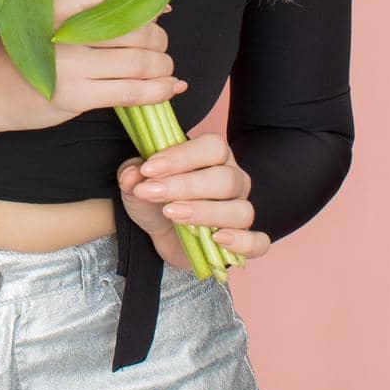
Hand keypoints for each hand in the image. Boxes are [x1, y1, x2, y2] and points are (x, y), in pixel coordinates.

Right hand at [0, 0, 188, 135]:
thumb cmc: (22, 50)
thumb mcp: (47, 14)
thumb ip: (87, 4)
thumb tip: (151, 3)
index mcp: (56, 0)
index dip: (146, 1)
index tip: (161, 10)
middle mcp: (63, 29)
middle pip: (135, 27)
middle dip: (159, 37)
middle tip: (161, 44)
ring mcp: (70, 64)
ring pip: (139, 61)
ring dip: (163, 64)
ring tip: (165, 67)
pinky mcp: (76, 95)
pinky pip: (131, 92)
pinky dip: (158, 90)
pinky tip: (171, 88)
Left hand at [117, 132, 271, 269]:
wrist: (159, 233)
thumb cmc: (155, 199)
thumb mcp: (136, 185)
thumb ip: (132, 174)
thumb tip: (132, 174)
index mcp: (214, 156)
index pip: (212, 147)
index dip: (181, 157)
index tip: (148, 169)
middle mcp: (234, 180)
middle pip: (226, 179)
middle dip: (186, 186)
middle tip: (153, 193)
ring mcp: (240, 209)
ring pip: (240, 211)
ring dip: (204, 213)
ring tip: (171, 214)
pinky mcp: (242, 240)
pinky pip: (258, 242)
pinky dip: (243, 243)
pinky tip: (217, 239)